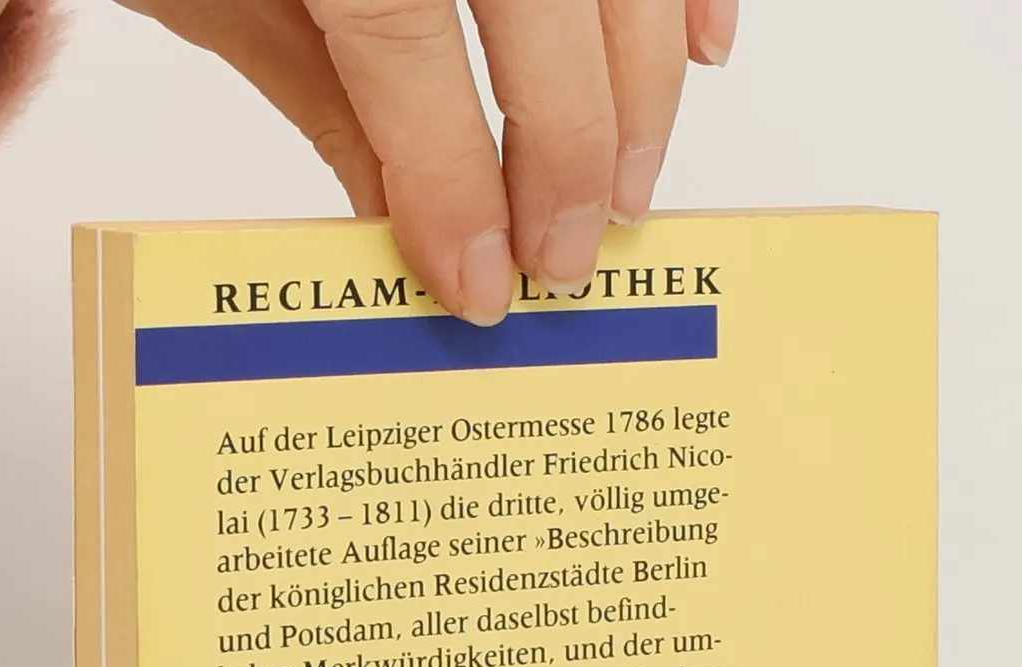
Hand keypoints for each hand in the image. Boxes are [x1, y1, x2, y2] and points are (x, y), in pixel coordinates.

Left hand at [122, 0, 738, 324]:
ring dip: (645, 85)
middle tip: (563, 263)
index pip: (402, 34)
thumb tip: (415, 225)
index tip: (480, 283)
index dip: (452, 175)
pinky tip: (700, 54)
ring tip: (626, 193)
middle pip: (545, 0)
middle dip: (571, 153)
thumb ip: (321, 92)